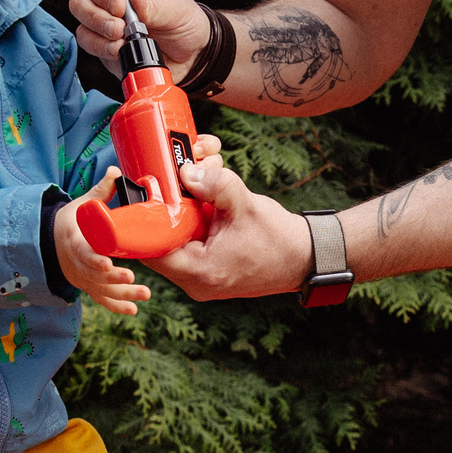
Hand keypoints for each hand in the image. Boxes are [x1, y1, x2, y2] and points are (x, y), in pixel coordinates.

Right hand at [53, 171, 155, 314]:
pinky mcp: (89, 286)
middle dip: (112, 279)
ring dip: (122, 295)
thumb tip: (116, 172)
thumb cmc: (71, 221)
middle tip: (131, 278)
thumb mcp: (82, 205)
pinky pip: (102, 299)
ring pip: (101, 290)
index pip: (83, 253)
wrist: (52, 242)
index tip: (108, 263)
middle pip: (94, 276)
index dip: (94, 260)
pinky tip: (134, 310)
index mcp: (75, 241)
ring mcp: (83, 278)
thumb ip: (101, 191)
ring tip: (144, 295)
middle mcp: (77, 263)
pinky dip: (116, 306)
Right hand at [71, 0, 209, 70]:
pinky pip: (91, 47)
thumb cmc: (183, 21)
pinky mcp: (104, 47)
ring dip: (99, 35)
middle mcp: (108, 0)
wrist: (191, 54)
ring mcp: (104, 25)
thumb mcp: (176, 8)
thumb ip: (154, 5)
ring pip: (82, 25)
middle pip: (80, 0)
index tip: (119, 5)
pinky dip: (103, 50)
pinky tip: (121, 51)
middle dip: (96, 16)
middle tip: (120, 27)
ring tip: (123, 41)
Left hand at [147, 158, 314, 300]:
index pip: (150, 249)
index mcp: (200, 272)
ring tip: (201, 180)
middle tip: (179, 175)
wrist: (307, 259)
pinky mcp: (209, 269)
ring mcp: (202, 278)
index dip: (144, 218)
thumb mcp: (246, 206)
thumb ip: (215, 184)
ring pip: (176, 240)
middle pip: (161, 241)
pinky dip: (196, 220)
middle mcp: (195, 281)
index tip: (148, 189)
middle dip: (169, 205)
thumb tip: (186, 171)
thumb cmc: (280, 241)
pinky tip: (209, 198)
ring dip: (184, 209)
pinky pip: (191, 243)